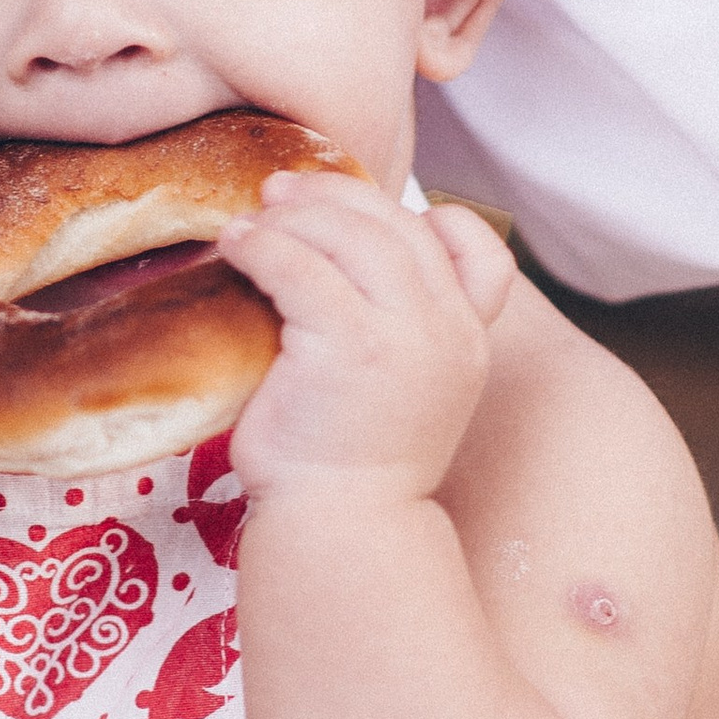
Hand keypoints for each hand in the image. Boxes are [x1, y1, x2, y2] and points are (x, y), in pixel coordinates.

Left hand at [214, 176, 514, 503]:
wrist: (338, 527)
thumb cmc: (346, 462)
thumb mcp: (399, 391)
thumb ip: (398, 332)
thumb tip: (339, 263)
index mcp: (468, 341)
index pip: (483, 255)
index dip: (438, 219)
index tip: (379, 215)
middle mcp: (449, 332)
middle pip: (401, 228)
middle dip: (338, 197)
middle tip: (282, 191)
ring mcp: (405, 337)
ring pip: (353, 236)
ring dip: (294, 216)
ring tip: (252, 220)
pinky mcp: (350, 347)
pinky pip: (302, 267)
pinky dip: (262, 246)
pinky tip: (236, 247)